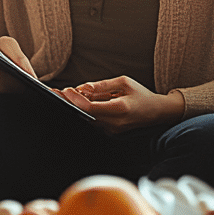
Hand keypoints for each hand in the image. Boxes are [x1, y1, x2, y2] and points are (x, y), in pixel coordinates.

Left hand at [59, 76, 183, 134]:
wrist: (157, 112)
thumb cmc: (141, 95)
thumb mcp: (123, 82)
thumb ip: (102, 85)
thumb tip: (82, 88)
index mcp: (119, 109)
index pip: (90, 108)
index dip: (76, 100)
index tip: (66, 90)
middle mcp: (114, 123)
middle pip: (85, 115)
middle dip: (70, 103)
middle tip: (56, 93)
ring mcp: (112, 130)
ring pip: (88, 119)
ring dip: (75, 108)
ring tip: (63, 96)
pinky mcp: (111, 132)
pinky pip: (94, 121)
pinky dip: (84, 112)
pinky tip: (77, 103)